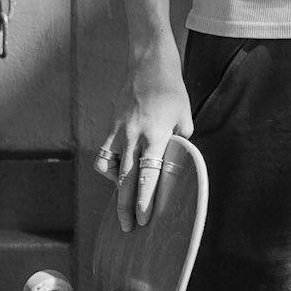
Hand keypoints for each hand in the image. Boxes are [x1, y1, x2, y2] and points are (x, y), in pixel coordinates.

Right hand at [96, 46, 192, 230]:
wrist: (149, 63)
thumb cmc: (172, 90)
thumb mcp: (184, 116)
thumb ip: (179, 141)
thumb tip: (174, 160)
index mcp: (156, 135)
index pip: (149, 175)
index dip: (145, 199)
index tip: (144, 218)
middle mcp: (134, 135)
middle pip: (126, 178)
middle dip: (125, 206)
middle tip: (127, 227)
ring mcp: (120, 130)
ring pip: (109, 167)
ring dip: (114, 188)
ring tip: (121, 201)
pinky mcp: (112, 125)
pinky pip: (105, 152)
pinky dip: (109, 166)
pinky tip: (118, 172)